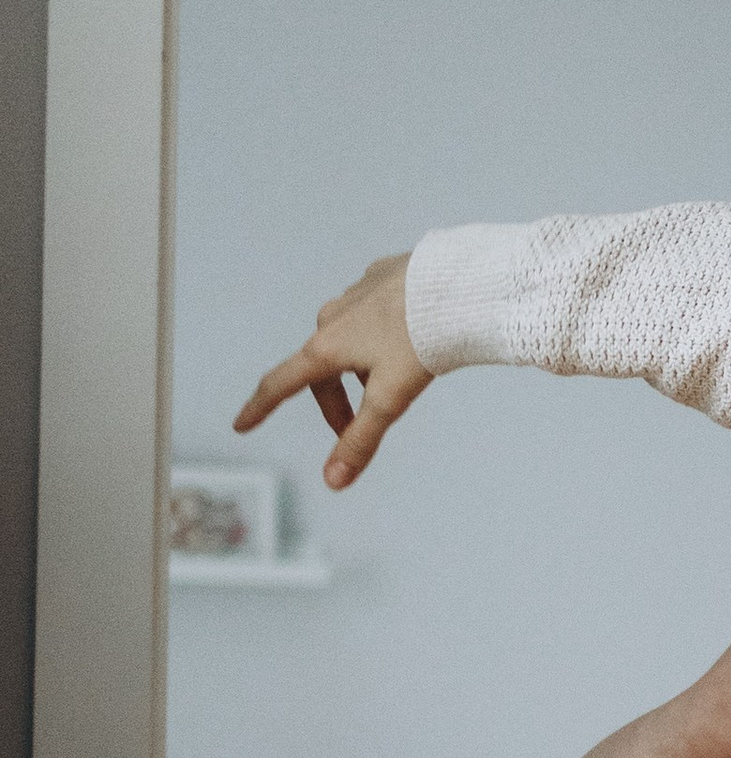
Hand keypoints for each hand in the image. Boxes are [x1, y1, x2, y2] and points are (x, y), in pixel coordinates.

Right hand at [233, 250, 430, 487]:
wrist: (461, 284)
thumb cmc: (423, 340)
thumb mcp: (390, 399)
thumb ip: (360, 440)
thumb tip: (333, 481)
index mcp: (328, 346)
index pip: (282, 383)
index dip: (260, 408)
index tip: (242, 424)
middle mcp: (334, 316)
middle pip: (322, 370)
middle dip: (335, 404)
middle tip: (354, 429)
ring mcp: (357, 293)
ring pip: (348, 341)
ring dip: (359, 369)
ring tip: (392, 384)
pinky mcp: (382, 276)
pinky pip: (372, 313)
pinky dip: (379, 335)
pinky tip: (405, 339)